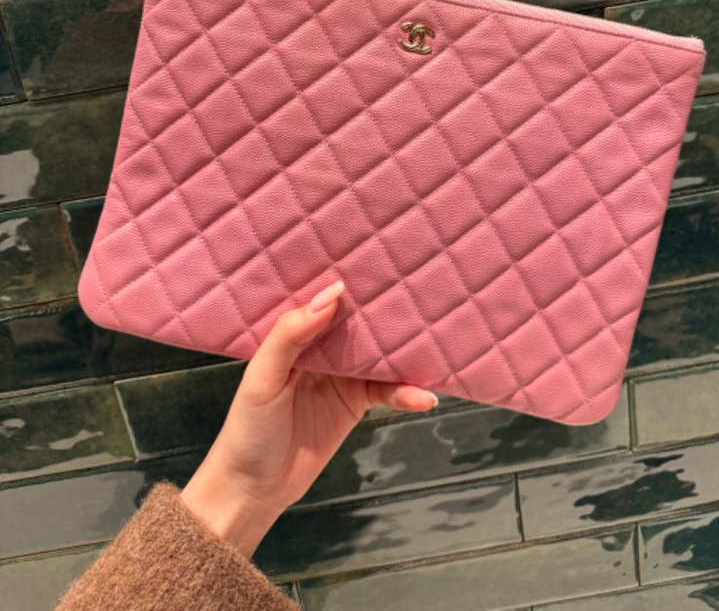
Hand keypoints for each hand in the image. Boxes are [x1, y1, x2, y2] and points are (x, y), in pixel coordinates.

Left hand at [180, 279, 437, 557]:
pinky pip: (387, 393)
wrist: (254, 487)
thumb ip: (290, 336)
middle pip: (358, 325)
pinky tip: (425, 398)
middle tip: (421, 298)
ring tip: (435, 351)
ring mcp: (340, 377)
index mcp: (294, 336)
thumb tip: (330, 296)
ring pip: (378, 356)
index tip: (378, 267)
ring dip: (404, 356)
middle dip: (385, 313)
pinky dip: (406, 394)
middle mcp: (320, 350)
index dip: (348, 285)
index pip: (325, 303)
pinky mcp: (355, 404)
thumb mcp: (262, 378)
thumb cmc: (248, 428)